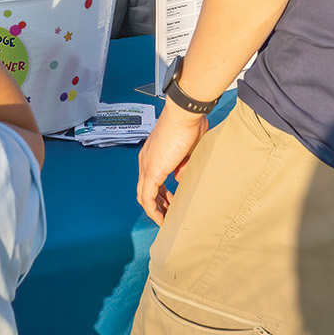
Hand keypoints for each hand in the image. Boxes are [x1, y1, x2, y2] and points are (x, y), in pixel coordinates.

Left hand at [137, 103, 210, 222]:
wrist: (184, 113)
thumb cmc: (189, 123)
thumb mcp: (189, 148)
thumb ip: (184, 163)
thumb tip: (179, 177)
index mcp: (152, 152)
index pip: (150, 178)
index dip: (161, 192)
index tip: (172, 200)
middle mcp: (145, 160)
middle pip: (145, 189)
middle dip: (158, 203)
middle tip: (169, 213)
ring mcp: (147, 166)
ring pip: (144, 196)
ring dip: (155, 210)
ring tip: (166, 220)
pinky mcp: (152, 172)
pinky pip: (148, 198)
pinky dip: (154, 211)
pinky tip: (162, 219)